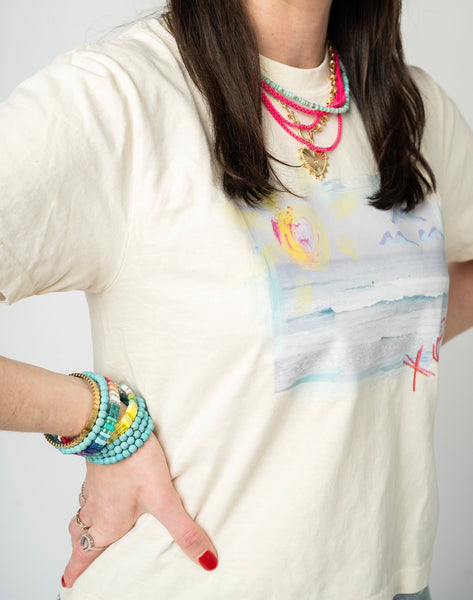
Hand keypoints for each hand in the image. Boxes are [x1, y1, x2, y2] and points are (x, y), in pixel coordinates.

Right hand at [62, 433, 217, 587]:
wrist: (114, 424)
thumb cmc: (133, 461)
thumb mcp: (164, 500)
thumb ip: (184, 531)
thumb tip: (206, 560)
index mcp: (106, 526)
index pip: (82, 560)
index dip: (75, 575)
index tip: (70, 587)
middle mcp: (94, 511)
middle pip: (79, 541)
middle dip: (80, 555)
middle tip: (82, 565)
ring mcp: (93, 490)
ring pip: (82, 517)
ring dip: (84, 530)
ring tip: (94, 534)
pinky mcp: (97, 471)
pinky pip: (88, 496)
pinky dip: (92, 504)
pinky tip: (107, 495)